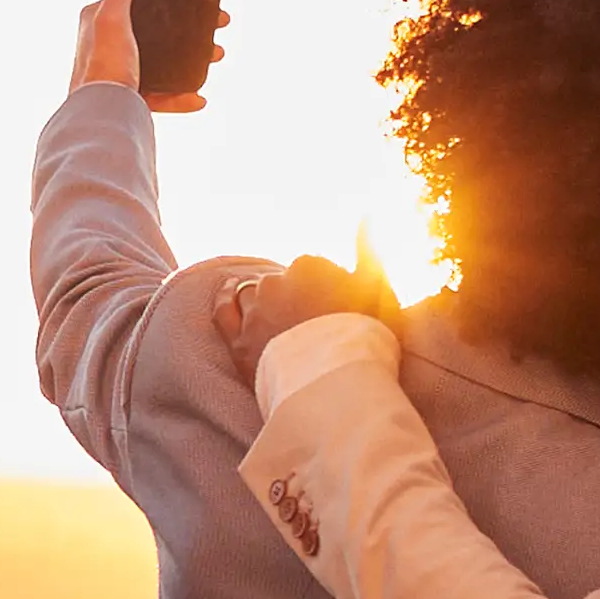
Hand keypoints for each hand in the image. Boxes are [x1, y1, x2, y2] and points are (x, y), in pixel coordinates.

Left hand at [73, 0, 218, 111]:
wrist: (100, 116)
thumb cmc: (103, 65)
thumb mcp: (114, 16)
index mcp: (99, 20)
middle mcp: (107, 45)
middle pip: (156, 31)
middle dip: (189, 30)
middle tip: (217, 28)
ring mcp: (119, 72)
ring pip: (163, 61)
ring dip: (192, 59)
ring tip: (216, 56)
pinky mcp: (130, 99)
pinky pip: (161, 96)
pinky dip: (181, 96)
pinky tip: (199, 97)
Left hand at [205, 250, 400, 385]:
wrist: (338, 385)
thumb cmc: (364, 336)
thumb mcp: (377, 288)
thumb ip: (370, 249)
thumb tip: (369, 214)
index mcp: (307, 266)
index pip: (311, 270)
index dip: (321, 289)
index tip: (332, 309)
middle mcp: (275, 284)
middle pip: (280, 284)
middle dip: (290, 298)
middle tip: (308, 323)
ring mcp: (253, 313)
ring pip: (250, 295)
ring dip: (260, 304)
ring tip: (276, 324)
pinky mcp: (237, 342)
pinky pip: (222, 312)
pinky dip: (226, 305)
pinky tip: (232, 303)